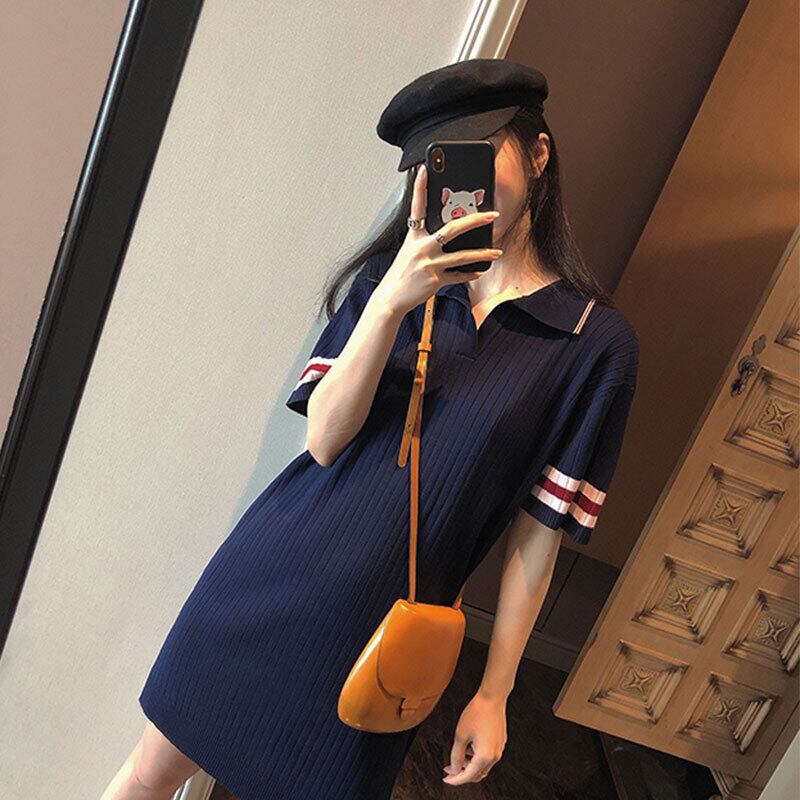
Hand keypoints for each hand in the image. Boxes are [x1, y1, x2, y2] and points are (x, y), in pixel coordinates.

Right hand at [373, 163, 502, 316]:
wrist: (391, 298)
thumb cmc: (402, 273)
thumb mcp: (410, 251)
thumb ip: (426, 240)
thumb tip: (449, 231)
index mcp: (413, 237)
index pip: (417, 207)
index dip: (419, 187)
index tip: (425, 169)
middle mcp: (421, 248)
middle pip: (452, 229)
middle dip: (475, 220)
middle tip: (492, 215)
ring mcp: (429, 264)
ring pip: (462, 256)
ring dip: (482, 254)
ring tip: (496, 252)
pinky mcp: (435, 281)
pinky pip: (458, 276)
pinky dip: (470, 274)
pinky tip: (480, 271)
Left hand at [442, 692, 506, 784]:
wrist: (492, 698)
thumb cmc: (478, 712)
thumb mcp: (460, 735)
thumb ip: (456, 755)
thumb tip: (454, 768)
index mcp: (485, 757)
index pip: (467, 776)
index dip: (455, 779)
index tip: (446, 778)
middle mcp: (495, 756)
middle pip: (476, 774)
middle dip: (462, 773)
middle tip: (450, 768)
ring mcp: (499, 749)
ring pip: (482, 766)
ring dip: (470, 765)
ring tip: (459, 753)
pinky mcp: (500, 742)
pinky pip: (488, 756)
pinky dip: (477, 757)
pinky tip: (469, 746)